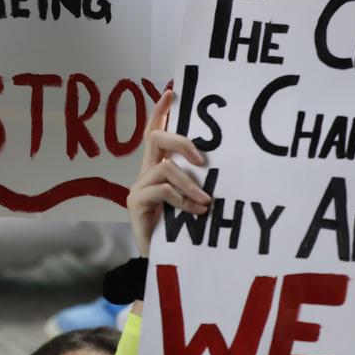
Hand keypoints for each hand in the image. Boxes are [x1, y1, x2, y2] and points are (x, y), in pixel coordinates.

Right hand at [128, 90, 210, 256]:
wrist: (160, 263)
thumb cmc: (179, 232)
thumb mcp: (190, 202)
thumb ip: (196, 183)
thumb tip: (219, 168)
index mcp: (156, 169)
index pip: (155, 133)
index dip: (160, 112)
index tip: (170, 92)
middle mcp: (144, 174)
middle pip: (156, 138)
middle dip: (182, 141)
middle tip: (203, 160)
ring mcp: (138, 188)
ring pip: (165, 168)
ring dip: (190, 184)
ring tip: (207, 202)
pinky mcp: (136, 203)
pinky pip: (163, 191)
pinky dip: (184, 200)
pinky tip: (198, 213)